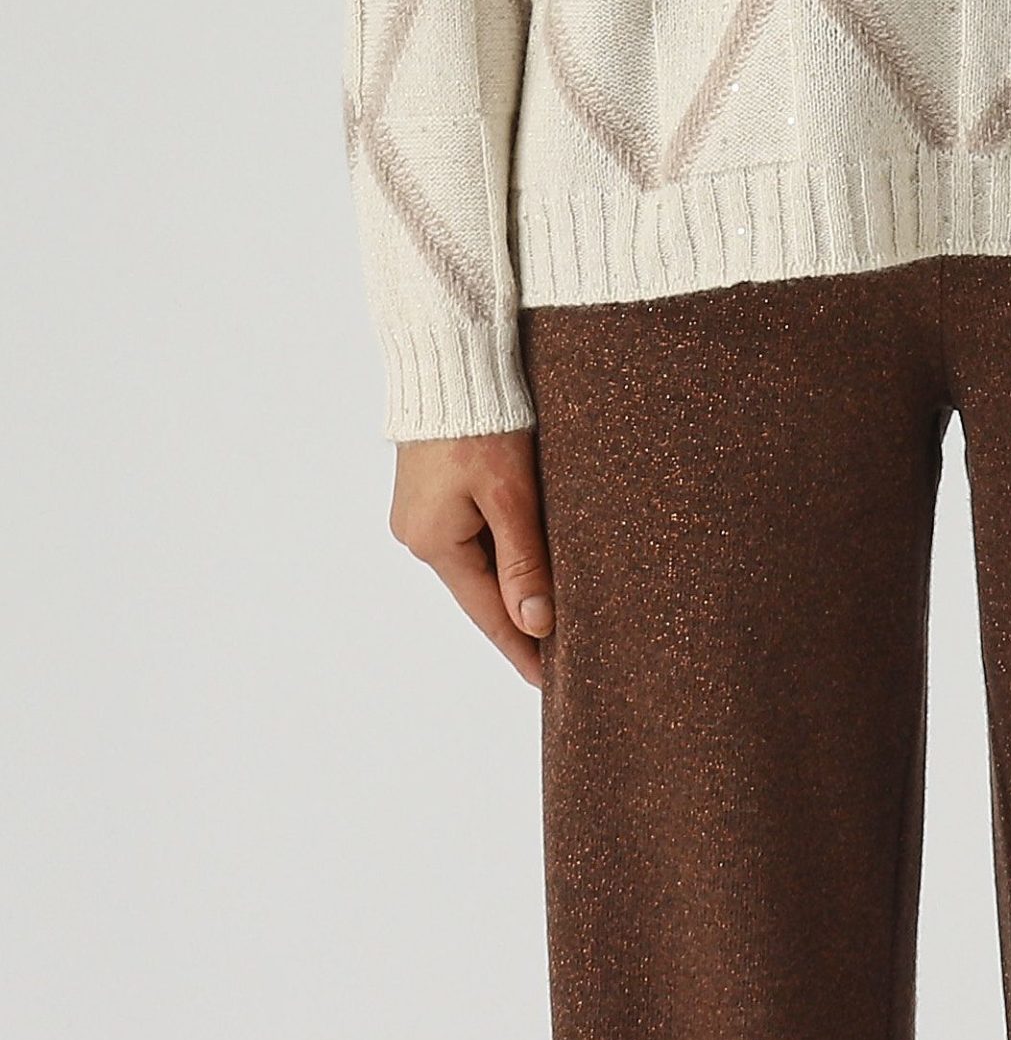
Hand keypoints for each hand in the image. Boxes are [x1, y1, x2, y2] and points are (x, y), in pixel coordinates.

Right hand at [389, 429, 553, 686]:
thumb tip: (536, 622)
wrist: (451, 356)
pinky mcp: (431, 486)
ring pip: (478, 559)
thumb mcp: (510, 493)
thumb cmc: (483, 420)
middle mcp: (419, 532)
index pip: (488, 611)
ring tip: (551, 614)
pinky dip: (500, 548)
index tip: (550, 682)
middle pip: (480, 588)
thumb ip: (524, 559)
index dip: (522, 646)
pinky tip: (526, 560)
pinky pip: (471, 532)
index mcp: (433, 541)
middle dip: (519, 617)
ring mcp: (421, 509)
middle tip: (561, 654)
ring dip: (512, 580)